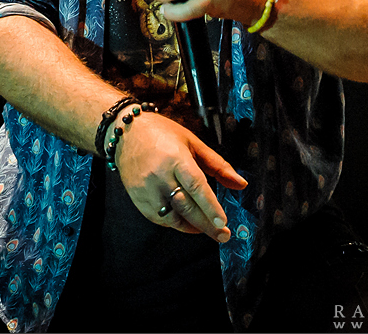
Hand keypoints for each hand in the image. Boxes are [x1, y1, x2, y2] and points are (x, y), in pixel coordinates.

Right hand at [111, 108, 246, 241]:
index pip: (196, 187)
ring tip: (208, 229)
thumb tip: (241, 184)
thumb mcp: (193, 142)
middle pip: (186, 207)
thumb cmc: (163, 134)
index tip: (223, 222)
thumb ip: (217, 165)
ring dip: (192, 227)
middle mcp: (159, 176)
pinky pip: (159, 219)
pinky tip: (187, 223)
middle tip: (223, 235)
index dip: (211, 206)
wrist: (127, 132)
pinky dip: (175, 224)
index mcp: (175, 158)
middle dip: (207, 224)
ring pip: (172, 217)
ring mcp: (146, 189)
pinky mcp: (138, 199)